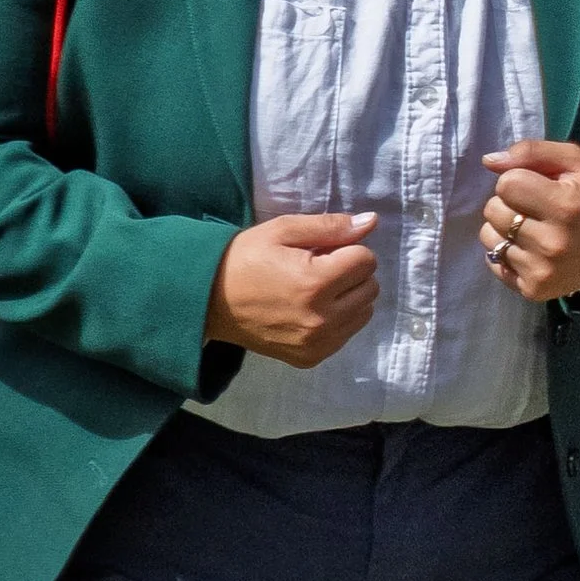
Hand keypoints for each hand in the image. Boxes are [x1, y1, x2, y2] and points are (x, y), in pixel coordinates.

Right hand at [206, 211, 378, 363]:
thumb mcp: (283, 230)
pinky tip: (311, 310)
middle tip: (320, 268)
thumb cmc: (245, 258)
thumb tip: (371, 222)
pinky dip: (338, 320)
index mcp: (315, 283)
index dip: (348, 249)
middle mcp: (321, 319)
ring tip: (316, 289)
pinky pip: (346, 334)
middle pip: (370, 288)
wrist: (208, 301)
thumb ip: (331, 227)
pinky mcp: (310, 358)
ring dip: (349, 297)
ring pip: (364, 312)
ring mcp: (317, 344)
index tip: (323, 250)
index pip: (366, 260)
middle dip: (351, 273)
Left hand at [479, 141, 579, 303]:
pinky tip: (529, 248)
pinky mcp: (533, 290)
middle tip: (535, 207)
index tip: (537, 186)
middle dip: (509, 202)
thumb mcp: (575, 162)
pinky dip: (506, 251)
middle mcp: (553, 242)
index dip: (518, 179)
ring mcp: (542, 270)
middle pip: (493, 210)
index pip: (507, 184)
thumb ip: (532, 152)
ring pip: (488, 236)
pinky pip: (493, 261)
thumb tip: (488, 161)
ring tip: (530, 227)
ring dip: (503, 227)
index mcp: (566, 205)